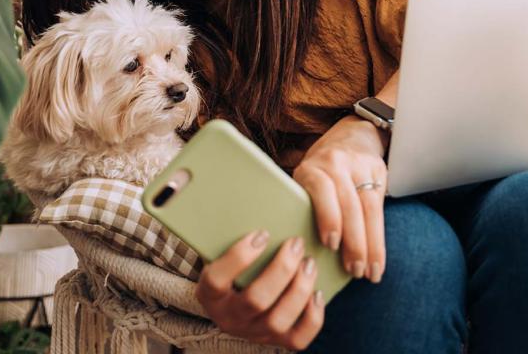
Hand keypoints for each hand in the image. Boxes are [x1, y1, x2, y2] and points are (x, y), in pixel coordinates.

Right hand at [195, 230, 323, 348]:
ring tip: (310, 262)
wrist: (238, 300)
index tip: (262, 234)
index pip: (216, 279)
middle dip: (281, 269)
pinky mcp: (278, 342)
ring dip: (299, 288)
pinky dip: (312, 316)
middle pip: (255, 299)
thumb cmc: (238, 264)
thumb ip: (230, 230)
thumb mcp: (224, 250)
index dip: (239, 257)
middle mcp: (229, 318)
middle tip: (296, 243)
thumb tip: (245, 189)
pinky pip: (298, 338)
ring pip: (278, 320)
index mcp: (209, 293)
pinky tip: (317, 292)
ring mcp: (254, 333)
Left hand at [292, 115, 387, 282]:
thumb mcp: (305, 181)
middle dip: (353, 241)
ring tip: (369, 273)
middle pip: (349, 204)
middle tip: (353, 271)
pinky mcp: (379, 171)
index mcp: (312, 167)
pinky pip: (379, 208)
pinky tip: (378, 260)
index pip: (323, 189)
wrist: (351, 135)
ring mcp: (361, 166)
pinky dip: (379, 238)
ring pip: (368, 209)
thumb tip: (297, 254)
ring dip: (370, 245)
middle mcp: (337, 163)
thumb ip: (302, 207)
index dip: (328, 216)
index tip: (330, 244)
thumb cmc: (319, 173)